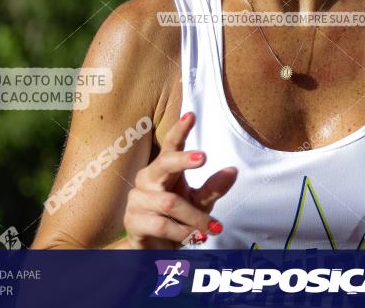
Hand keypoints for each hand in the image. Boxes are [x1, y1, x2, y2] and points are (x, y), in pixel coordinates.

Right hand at [123, 111, 237, 248]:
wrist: (155, 250)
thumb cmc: (178, 220)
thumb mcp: (200, 203)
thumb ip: (214, 187)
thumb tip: (232, 170)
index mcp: (164, 170)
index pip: (170, 145)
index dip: (179, 130)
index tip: (191, 115)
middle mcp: (148, 179)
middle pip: (164, 164)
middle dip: (183, 160)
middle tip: (203, 157)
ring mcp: (137, 199)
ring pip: (170, 203)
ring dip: (194, 218)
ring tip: (210, 228)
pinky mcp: (131, 221)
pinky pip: (161, 224)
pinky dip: (181, 232)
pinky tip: (191, 237)